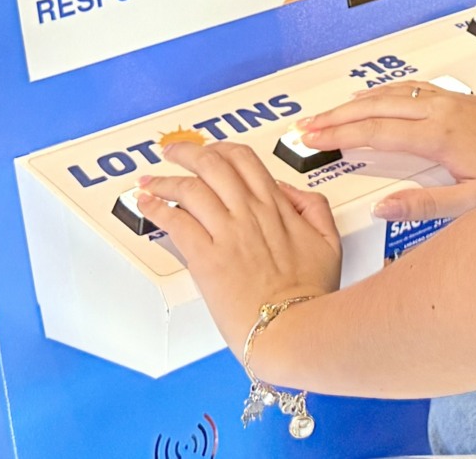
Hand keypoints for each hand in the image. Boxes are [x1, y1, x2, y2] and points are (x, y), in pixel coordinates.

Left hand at [137, 140, 341, 359]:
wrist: (292, 326)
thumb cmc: (310, 293)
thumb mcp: (329, 240)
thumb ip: (313, 206)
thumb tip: (288, 191)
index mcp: (276, 205)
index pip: (243, 160)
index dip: (221, 149)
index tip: (209, 150)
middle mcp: (249, 212)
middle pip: (212, 164)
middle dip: (187, 153)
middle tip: (173, 152)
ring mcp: (227, 233)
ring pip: (190, 189)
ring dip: (165, 180)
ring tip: (150, 181)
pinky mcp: (206, 259)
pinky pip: (176, 223)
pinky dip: (157, 209)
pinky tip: (147, 206)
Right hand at [299, 84, 475, 221]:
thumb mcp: (473, 202)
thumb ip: (424, 205)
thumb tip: (383, 207)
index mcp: (437, 137)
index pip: (375, 133)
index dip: (340, 136)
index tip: (312, 140)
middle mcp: (438, 111)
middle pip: (374, 108)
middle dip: (336, 117)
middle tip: (306, 127)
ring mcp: (446, 100)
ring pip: (389, 94)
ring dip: (354, 102)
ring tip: (327, 114)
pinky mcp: (454, 98)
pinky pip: (407, 88)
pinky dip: (380, 93)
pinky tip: (372, 97)